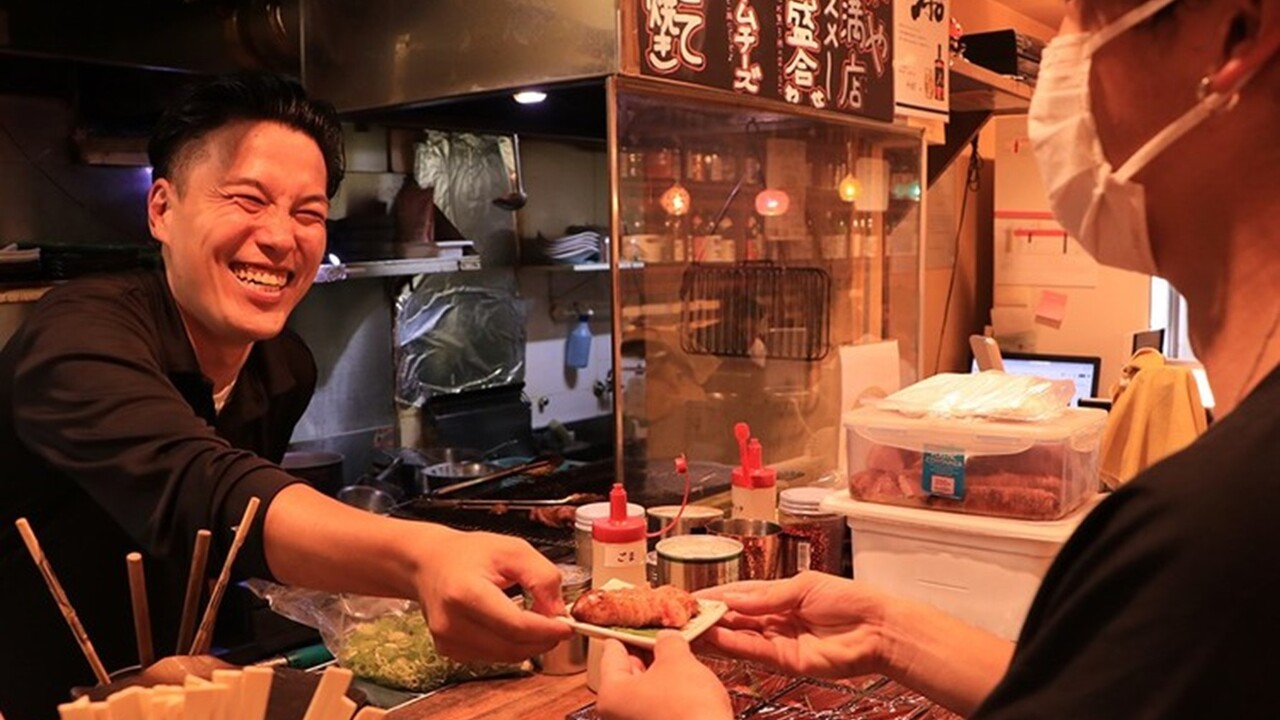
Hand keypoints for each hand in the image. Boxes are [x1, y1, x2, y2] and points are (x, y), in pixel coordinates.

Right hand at [414, 529, 572, 662]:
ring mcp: (448, 640)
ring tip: (536, 621)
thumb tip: (558, 611)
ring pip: (505, 657)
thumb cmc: (469, 554)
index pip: (514, 625)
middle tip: (558, 624)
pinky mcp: (449, 651)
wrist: (429, 563)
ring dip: (529, 645)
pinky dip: (511, 646)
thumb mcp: (513, 549)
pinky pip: (492, 657)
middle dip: (543, 639)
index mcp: (465, 591)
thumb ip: (542, 576)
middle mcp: (452, 621)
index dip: (547, 630)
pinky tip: (512, 627)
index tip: (567, 626)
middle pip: (512, 647)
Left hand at [596, 633, 732, 719]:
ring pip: (644, 692)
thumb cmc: (688, 707)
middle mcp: (616, 715)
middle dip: (646, 654)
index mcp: (611, 694)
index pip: (611, 652)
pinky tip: (685, 684)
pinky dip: (667, 694)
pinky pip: (657, 708)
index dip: (627, 632)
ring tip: (678, 657)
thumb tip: (666, 639)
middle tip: (661, 636)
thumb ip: (668, 643)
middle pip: (627, 674)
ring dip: (660, 675)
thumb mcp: (678, 661)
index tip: (635, 621)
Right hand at [697, 571, 890, 678]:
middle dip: (709, 616)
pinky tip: (715, 638)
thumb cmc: (849, 599)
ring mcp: (780, 640)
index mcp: (779, 594)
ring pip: (740, 637)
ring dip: (715, 633)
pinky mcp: (787, 661)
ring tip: (690, 628)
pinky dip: (734, 646)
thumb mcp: (804, 585)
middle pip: (735, 618)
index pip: (739, 595)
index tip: (689, 597)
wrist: (878, 628)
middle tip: (680, 616)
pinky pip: (755, 652)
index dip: (715, 596)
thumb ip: (767, 596)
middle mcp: (775, 618)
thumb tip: (733, 597)